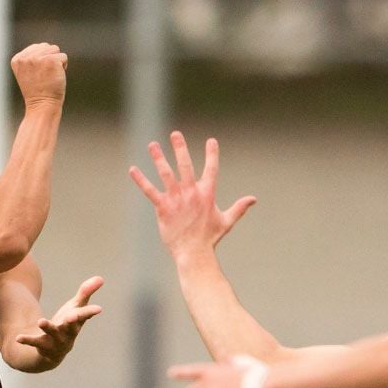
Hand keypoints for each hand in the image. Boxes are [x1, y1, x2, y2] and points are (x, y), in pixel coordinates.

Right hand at [10, 42, 67, 105]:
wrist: (42, 106)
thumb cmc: (37, 92)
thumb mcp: (27, 73)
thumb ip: (31, 58)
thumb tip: (46, 46)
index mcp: (17, 59)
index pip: (36, 48)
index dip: (41, 61)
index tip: (37, 75)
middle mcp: (26, 57)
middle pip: (46, 47)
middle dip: (49, 59)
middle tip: (45, 76)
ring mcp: (38, 58)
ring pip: (55, 50)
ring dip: (56, 62)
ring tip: (50, 76)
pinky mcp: (51, 60)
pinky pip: (63, 57)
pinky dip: (63, 67)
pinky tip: (56, 77)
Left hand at [14, 276, 104, 369]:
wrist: (54, 351)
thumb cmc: (68, 324)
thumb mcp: (75, 308)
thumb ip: (85, 293)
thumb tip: (101, 278)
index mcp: (76, 322)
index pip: (85, 315)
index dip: (91, 312)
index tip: (99, 309)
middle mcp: (68, 332)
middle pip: (71, 326)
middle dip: (72, 321)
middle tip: (72, 316)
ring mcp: (55, 340)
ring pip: (53, 333)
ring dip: (48, 327)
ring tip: (41, 321)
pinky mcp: (42, 345)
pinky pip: (34, 342)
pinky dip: (27, 340)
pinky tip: (18, 338)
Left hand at [131, 132, 256, 258]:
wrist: (194, 253)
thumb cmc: (210, 238)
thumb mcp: (227, 221)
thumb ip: (239, 207)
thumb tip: (253, 199)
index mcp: (207, 194)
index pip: (211, 169)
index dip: (212, 154)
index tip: (211, 140)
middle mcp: (191, 193)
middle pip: (185, 165)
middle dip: (180, 148)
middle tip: (176, 134)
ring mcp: (176, 199)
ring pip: (166, 174)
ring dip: (158, 158)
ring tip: (152, 144)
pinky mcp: (163, 208)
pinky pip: (150, 191)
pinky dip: (141, 180)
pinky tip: (133, 170)